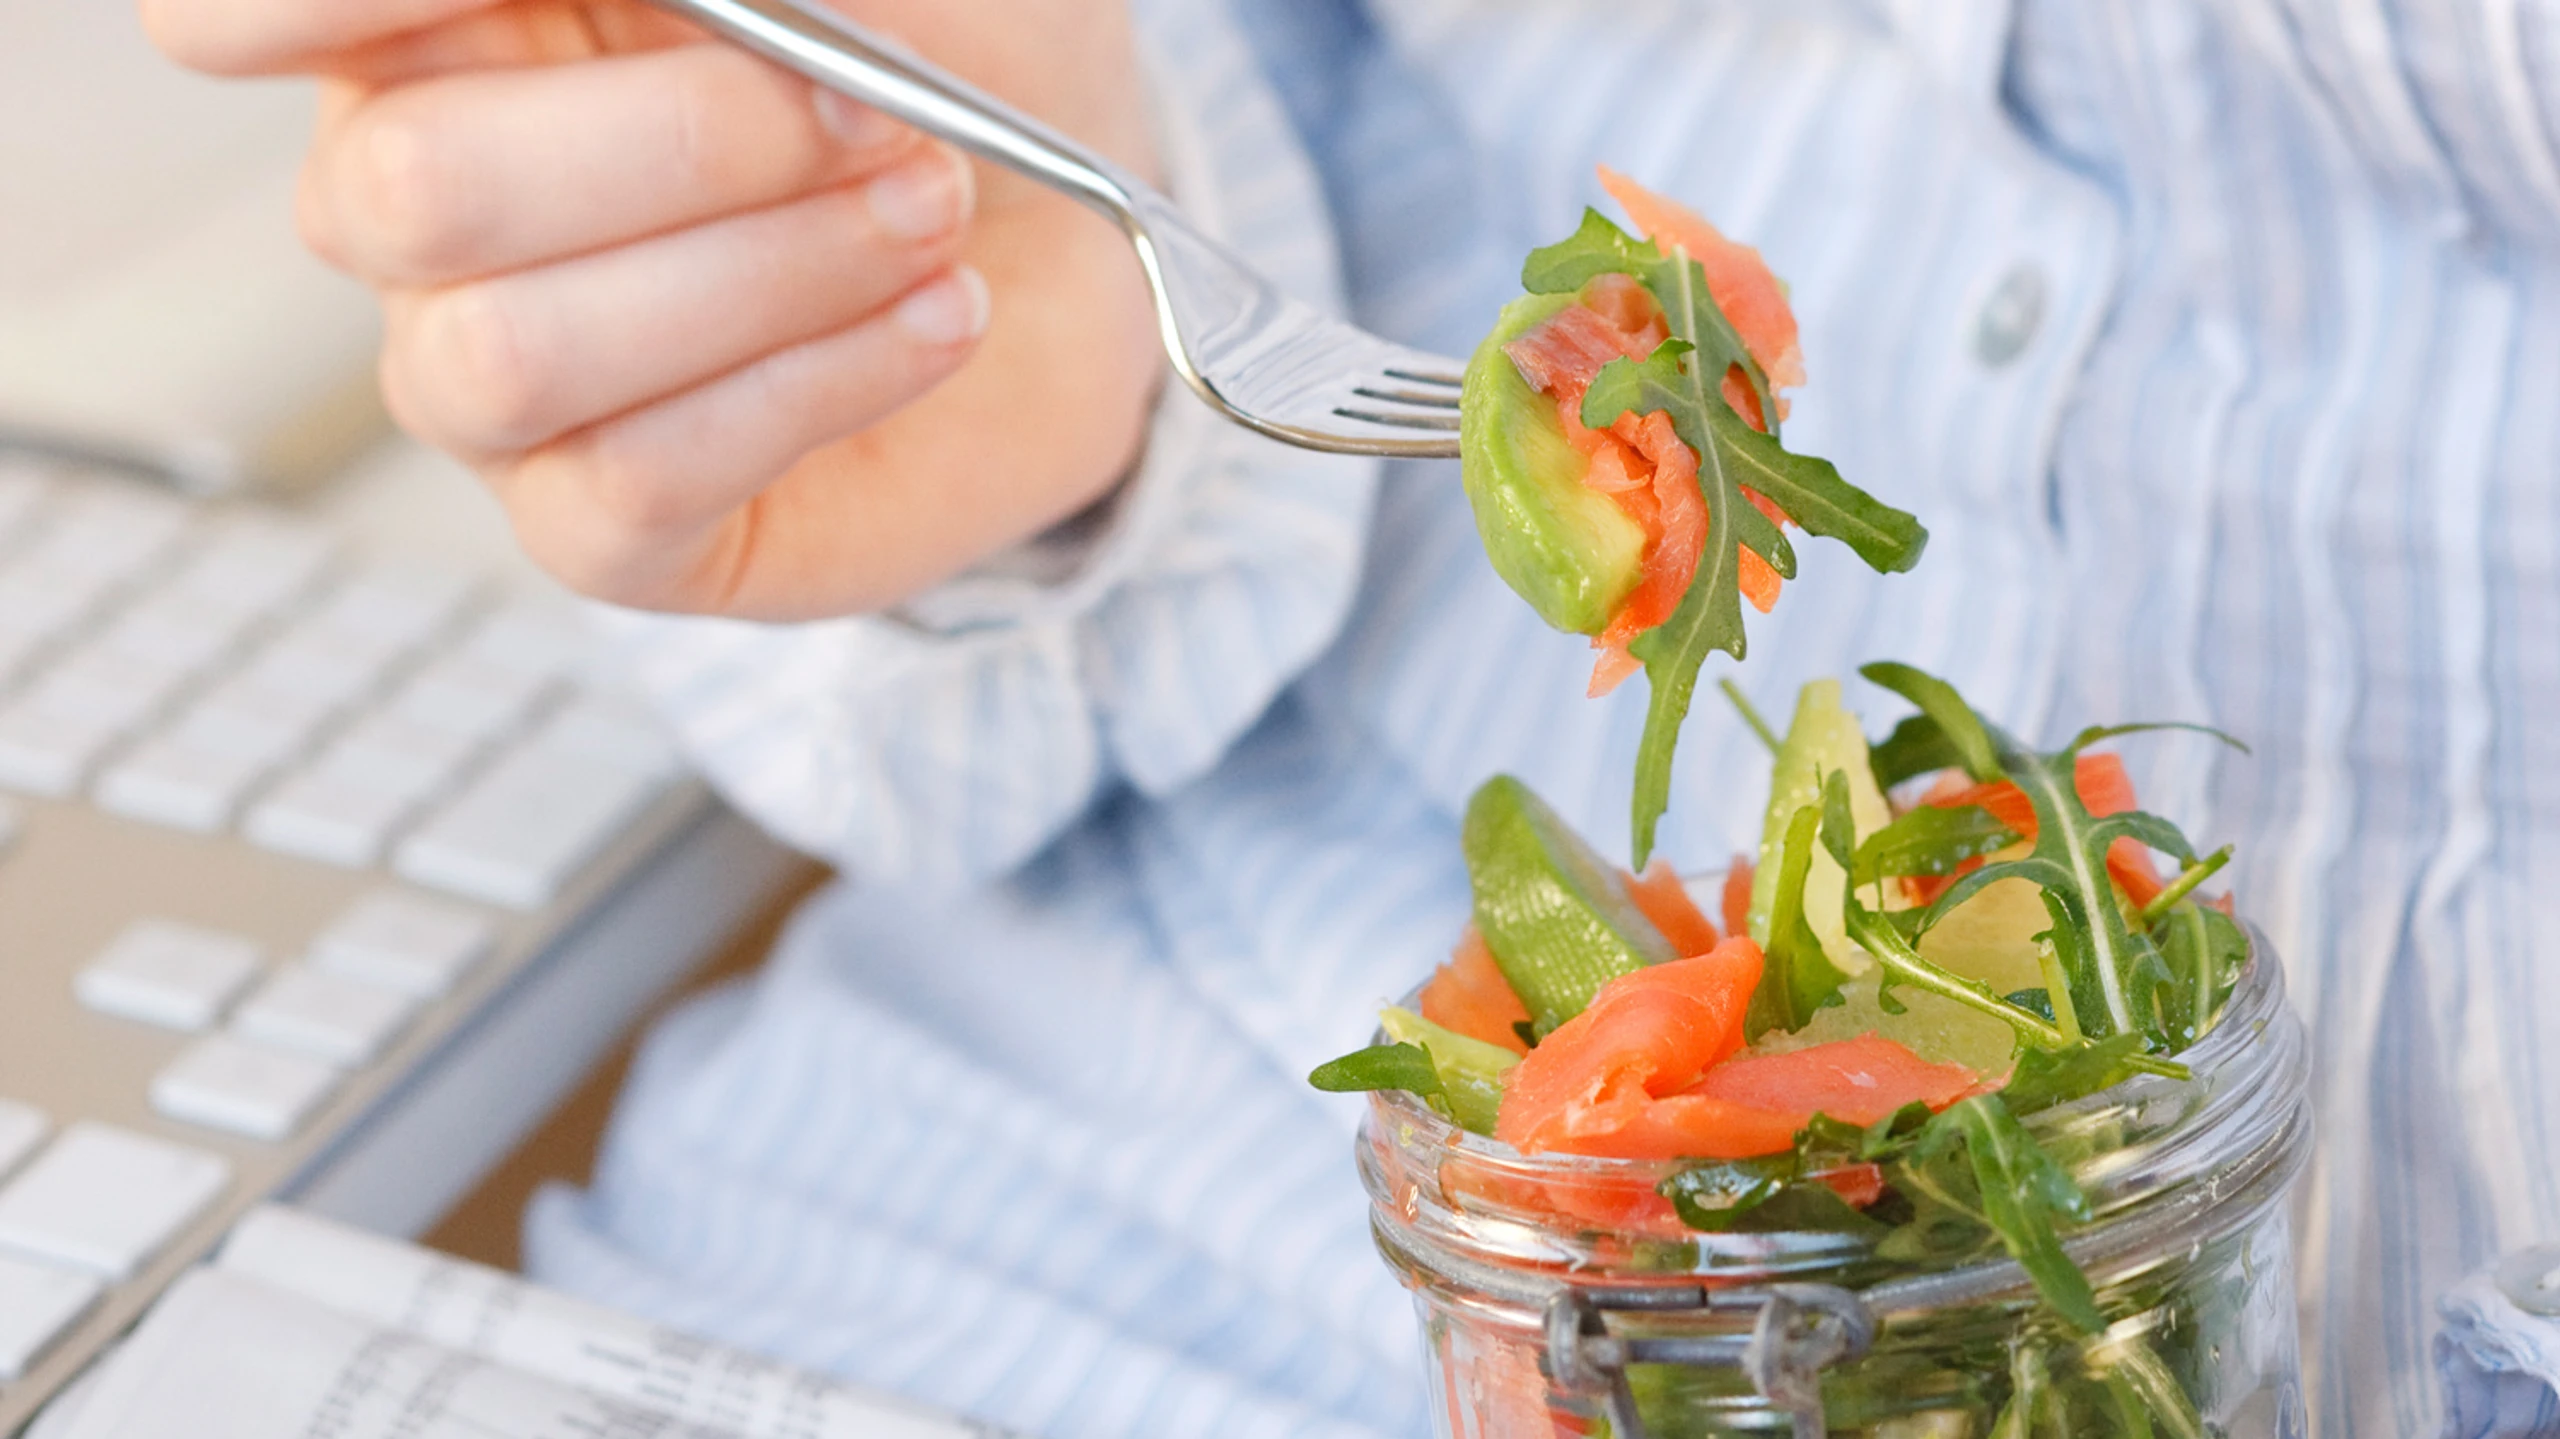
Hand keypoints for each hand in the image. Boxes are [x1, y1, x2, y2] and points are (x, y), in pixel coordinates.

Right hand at [140, 0, 1164, 617]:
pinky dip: (816, 386)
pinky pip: (633, 485)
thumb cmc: (955, 66)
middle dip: (679, 142)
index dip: (296, 3)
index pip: (238, 15)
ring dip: (763, 273)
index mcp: (446, 33)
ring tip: (929, 214)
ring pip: (510, 356)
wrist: (1075, 246)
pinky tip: (933, 321)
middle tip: (873, 118)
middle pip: (408, 190)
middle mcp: (428, 214)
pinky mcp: (607, 531)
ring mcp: (500, 387)